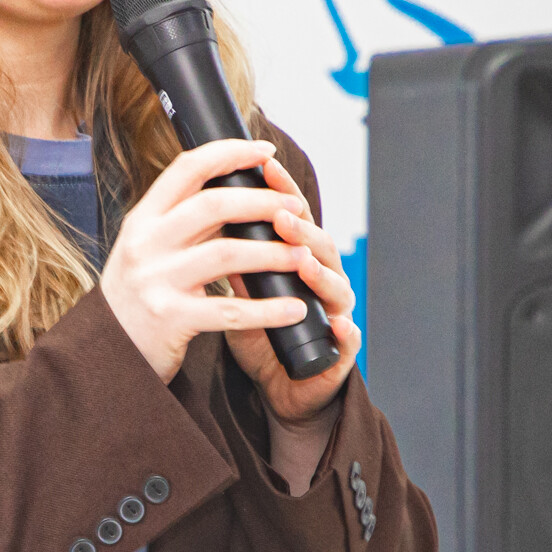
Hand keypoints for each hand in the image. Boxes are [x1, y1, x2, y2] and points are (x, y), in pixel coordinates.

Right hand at [100, 139, 358, 408]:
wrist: (105, 354)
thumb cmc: (139, 296)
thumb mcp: (149, 249)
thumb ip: (186, 223)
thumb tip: (241, 192)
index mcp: (142, 219)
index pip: (187, 168)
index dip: (230, 153)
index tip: (264, 151)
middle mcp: (145, 243)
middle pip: (213, 205)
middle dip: (263, 202)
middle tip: (296, 208)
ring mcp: (155, 281)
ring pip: (226, 254)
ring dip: (273, 253)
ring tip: (302, 256)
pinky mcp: (170, 319)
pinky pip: (230, 310)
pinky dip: (268, 309)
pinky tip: (294, 308)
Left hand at [221, 152, 358, 422]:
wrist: (281, 387)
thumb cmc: (260, 333)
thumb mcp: (238, 292)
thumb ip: (230, 259)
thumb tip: (202, 216)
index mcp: (299, 258)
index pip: (294, 216)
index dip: (281, 191)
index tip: (263, 165)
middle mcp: (323, 279)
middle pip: (319, 244)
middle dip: (301, 229)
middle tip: (280, 215)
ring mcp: (336, 313)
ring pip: (337, 287)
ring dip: (320, 273)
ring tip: (302, 261)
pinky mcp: (341, 352)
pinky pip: (348, 341)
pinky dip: (345, 333)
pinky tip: (339, 326)